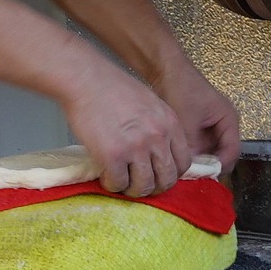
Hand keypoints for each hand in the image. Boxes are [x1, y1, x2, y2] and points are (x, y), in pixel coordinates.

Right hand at [62, 57, 193, 197]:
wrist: (86, 79)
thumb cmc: (112, 88)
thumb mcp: (150, 104)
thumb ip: (159, 127)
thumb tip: (159, 153)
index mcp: (170, 124)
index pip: (184, 162)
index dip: (172, 174)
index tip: (159, 175)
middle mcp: (158, 138)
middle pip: (167, 179)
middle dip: (155, 187)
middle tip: (141, 185)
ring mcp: (136, 148)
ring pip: (144, 186)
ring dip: (133, 190)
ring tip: (122, 183)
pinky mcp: (113, 156)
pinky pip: (118, 183)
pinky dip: (112, 184)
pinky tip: (106, 176)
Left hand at [153, 58, 240, 168]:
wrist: (166, 70)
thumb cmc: (182, 88)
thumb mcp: (187, 120)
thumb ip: (191, 145)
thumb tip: (191, 168)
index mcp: (229, 120)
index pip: (233, 151)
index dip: (220, 165)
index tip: (205, 175)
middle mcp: (223, 125)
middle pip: (223, 154)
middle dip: (210, 166)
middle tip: (194, 176)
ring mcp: (211, 127)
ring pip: (210, 153)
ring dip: (200, 161)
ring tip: (186, 170)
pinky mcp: (198, 128)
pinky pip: (199, 148)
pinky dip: (192, 154)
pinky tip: (181, 160)